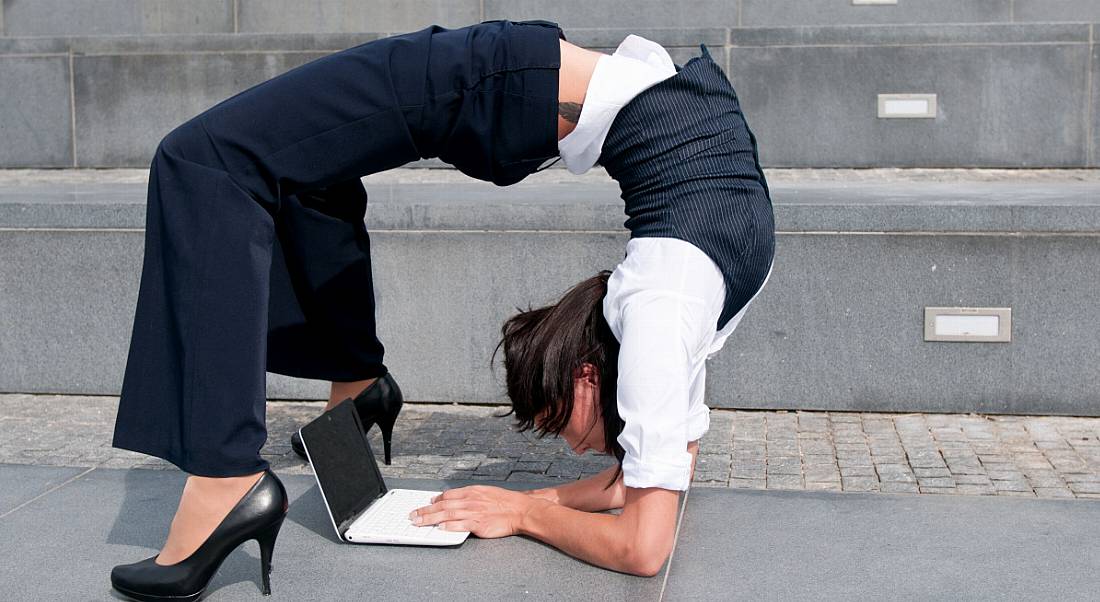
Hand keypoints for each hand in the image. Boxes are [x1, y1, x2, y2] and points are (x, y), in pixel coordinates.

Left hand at [409, 485, 538, 537]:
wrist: (520, 510)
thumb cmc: (505, 502)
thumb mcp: (486, 492)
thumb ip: (470, 496)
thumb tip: (455, 499)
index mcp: (472, 491)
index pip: (447, 495)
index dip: (434, 500)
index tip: (426, 504)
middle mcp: (470, 500)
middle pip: (442, 505)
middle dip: (425, 510)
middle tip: (413, 515)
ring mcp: (473, 512)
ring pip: (446, 514)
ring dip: (430, 518)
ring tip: (419, 522)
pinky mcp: (478, 524)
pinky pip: (459, 525)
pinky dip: (448, 526)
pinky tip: (439, 528)